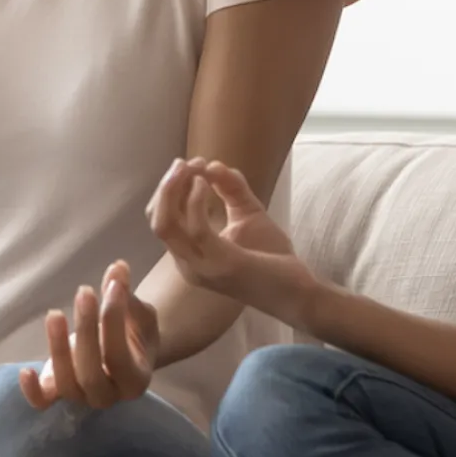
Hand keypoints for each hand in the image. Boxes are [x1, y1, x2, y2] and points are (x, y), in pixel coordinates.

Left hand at [20, 260, 159, 409]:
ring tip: (55, 314)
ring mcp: (81, 398)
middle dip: (85, 330)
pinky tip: (26, 370)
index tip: (113, 286)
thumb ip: (127, 296)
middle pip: (91, 372)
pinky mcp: (58, 394)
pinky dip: (32, 391)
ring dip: (58, 349)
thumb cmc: (134, 332)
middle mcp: (109, 396)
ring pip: (65, 383)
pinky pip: (42, 402)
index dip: (114, 322)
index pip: (119, 357)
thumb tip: (117, 268)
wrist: (125, 354)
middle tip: (84, 292)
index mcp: (135, 380)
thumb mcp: (139, 314)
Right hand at [146, 157, 317, 327]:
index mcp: (191, 255)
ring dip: (174, 189)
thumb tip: (212, 165)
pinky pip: (196, 229)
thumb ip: (232, 189)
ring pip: (166, 224)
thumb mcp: (248, 214)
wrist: (298, 293)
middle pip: (157, 220)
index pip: (162, 219)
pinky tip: (205, 183)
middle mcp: (188, 263)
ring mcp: (202, 266)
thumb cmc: (273, 258)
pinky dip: (195, 202)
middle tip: (183, 163)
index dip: (170, 189)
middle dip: (166, 187)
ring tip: (192, 166)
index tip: (192, 165)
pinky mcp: (222, 264)